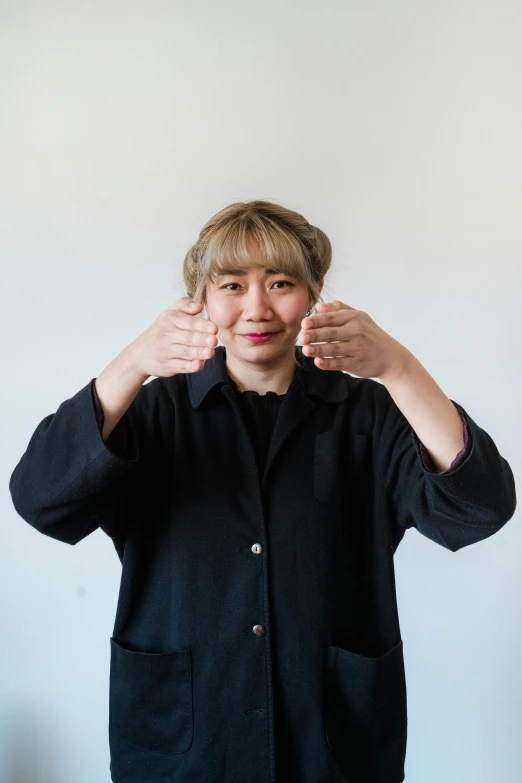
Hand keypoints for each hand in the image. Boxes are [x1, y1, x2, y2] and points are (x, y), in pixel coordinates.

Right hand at [129, 297, 217, 377]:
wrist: (139, 354)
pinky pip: (181, 366)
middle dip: (202, 339)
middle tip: (214, 340)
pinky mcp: (167, 366)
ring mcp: (166, 352)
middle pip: (188, 338)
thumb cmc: (161, 331)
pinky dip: (190, 366)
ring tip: (210, 352)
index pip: (188, 322)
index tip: (214, 328)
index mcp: (169, 320)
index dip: (202, 325)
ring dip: (199, 353)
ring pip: (186, 352)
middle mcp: (167, 335)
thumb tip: (200, 306)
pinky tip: (199, 364)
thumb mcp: (169, 313)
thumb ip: (185, 305)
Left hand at [297, 300, 411, 379]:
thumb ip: (339, 310)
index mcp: (355, 318)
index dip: (316, 321)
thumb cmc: (371, 335)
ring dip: (318, 349)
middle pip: (331, 333)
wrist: (391, 356)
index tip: (304, 323)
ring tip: (305, 350)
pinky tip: (318, 362)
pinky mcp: (357, 364)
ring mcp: (357, 349)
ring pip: (333, 349)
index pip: (332, 318)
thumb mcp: (360, 317)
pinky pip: (339, 363)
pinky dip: (328, 363)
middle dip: (314, 335)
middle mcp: (357, 332)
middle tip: (301, 336)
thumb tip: (318, 307)